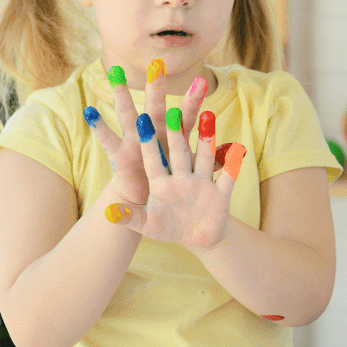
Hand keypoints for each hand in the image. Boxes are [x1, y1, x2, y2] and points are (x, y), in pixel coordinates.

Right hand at [84, 60, 207, 204]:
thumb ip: (211, 162)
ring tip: (113, 71)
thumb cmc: (173, 183)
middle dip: (156, 86)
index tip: (202, 80)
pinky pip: (107, 139)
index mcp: (173, 137)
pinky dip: (99, 126)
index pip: (185, 116)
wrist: (148, 200)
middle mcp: (153, 132)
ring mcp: (134, 139)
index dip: (192, 101)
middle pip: (155, 106)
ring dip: (120, 93)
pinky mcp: (118, 154)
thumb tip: (236, 151)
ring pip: (127, 112)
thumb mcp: (193, 173)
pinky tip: (90, 110)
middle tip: (157, 63)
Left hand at [102, 103, 247, 249]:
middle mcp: (182, 177)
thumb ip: (129, 218)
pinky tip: (238, 149)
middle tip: (173, 109)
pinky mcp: (220, 194)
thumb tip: (108, 213)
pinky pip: (228, 178)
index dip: (148, 141)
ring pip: (204, 157)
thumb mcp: (146, 225)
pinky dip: (232, 165)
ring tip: (208, 115)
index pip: (153, 158)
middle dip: (176, 131)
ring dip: (207, 138)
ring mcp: (202, 183)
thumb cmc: (167, 226)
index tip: (141, 119)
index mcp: (161, 182)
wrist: (196, 237)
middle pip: (178, 151)